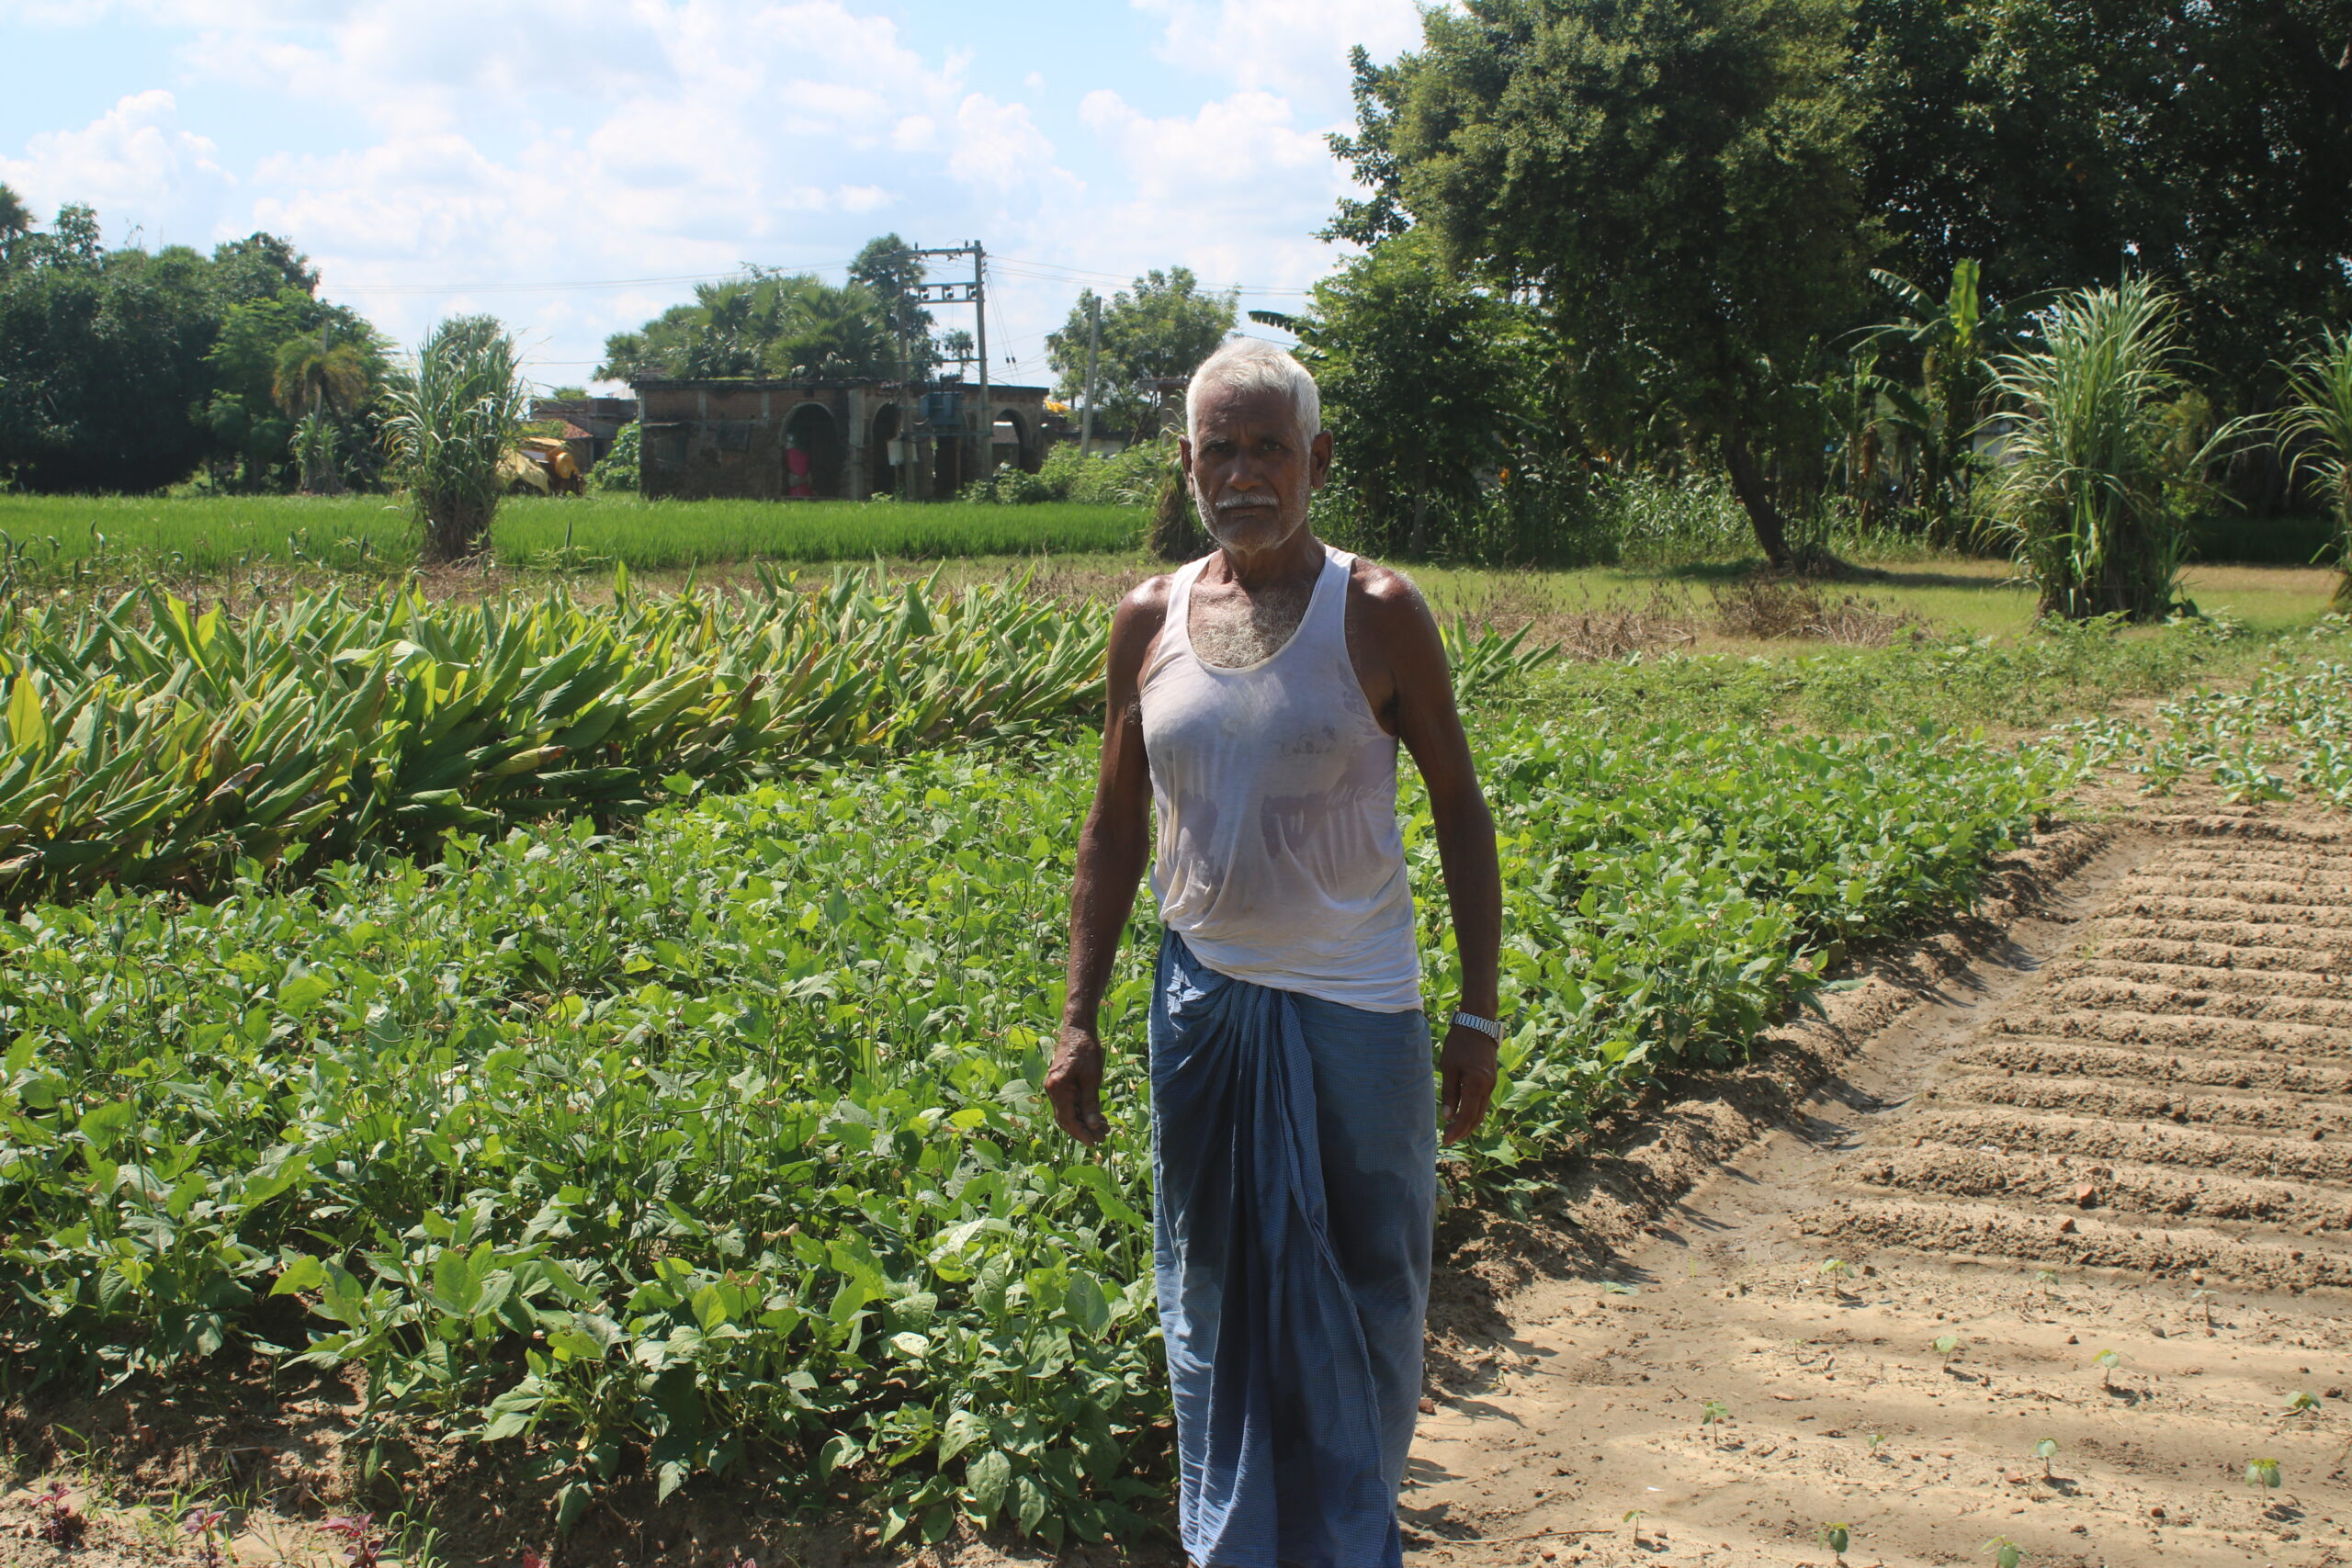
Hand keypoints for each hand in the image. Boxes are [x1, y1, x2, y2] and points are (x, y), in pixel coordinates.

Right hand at [1045, 1026, 1109, 1144]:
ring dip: (1086, 1122)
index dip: (1081, 1133)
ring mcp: (1056, 1087)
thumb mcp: (1092, 1078)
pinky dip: (1083, 1111)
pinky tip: (1097, 1117)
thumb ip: (1090, 1103)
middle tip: (1102, 1139)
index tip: (1094, 1142)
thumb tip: (1093, 1125)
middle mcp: (1053, 1090)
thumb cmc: (1086, 1050)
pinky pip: (1071, 1103)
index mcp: (1057, 1089)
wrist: (1078, 1029)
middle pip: (1067, 1119)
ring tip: (1104, 1130)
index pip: (1067, 1119)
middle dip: (1085, 1130)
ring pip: (1070, 1112)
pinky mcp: (1062, 1084)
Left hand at [1438, 1022, 1499, 1145]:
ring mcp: (1491, 1084)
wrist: (1478, 1023)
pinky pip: (1483, 1102)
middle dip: (1463, 1131)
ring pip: (1481, 1111)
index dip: (1456, 1130)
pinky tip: (1463, 1114)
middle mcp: (1488, 1087)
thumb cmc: (1460, 1043)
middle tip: (1448, 1138)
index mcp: (1477, 1084)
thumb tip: (1448, 1116)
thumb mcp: (1449, 1067)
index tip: (1446, 1140)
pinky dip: (1473, 1112)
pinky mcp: (1491, 1079)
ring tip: (1454, 1130)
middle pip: (1477, 1117)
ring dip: (1469, 1123)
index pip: (1467, 1116)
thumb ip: (1450, 1093)